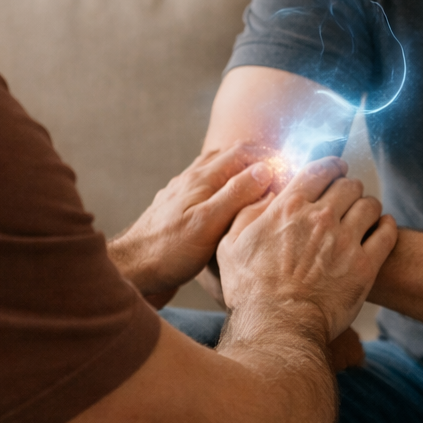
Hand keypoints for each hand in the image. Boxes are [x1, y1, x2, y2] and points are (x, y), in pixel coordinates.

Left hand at [108, 142, 275, 301]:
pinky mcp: (177, 211)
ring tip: (260, 188)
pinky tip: (229, 209)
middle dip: (256, 161)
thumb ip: (236, 193)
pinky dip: (224, 191)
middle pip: (229, 157)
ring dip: (239, 174)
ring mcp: (182, 195)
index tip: (290, 170)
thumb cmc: (169, 250)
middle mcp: (191, 180)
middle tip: (281, 176)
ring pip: (216, 173)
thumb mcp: (208, 223)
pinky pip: (206, 191)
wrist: (132, 271)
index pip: (242, 152)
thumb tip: (265, 168)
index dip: (269, 157)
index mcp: (202, 178)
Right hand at [217, 156, 397, 345]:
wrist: (278, 327)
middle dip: (349, 187)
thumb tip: (265, 196)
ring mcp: (346, 241)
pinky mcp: (365, 266)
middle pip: (348, 185)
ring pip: (370, 205)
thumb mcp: (230, 245)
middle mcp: (320, 218)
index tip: (337, 168)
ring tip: (365, 214)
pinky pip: (386, 234)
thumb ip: (247, 213)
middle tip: (348, 196)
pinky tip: (382, 229)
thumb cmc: (250, 290)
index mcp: (288, 208)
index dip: (331, 165)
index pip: (319, 170)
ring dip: (368, 206)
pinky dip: (386, 227)